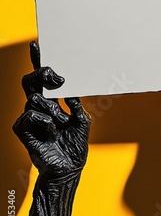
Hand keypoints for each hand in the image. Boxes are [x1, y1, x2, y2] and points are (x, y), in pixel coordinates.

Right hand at [13, 42, 90, 176]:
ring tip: (60, 124)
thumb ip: (76, 104)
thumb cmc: (74, 146)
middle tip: (58, 79)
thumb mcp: (83, 121)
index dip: (38, 62)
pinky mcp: (23, 129)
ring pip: (34, 98)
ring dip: (52, 110)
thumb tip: (69, 90)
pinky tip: (51, 132)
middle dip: (42, 74)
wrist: (68, 169)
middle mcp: (39, 107)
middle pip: (31, 81)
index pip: (42, 79)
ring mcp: (30, 117)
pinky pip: (30, 115)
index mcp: (52, 102)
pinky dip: (45, 122)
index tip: (37, 46)